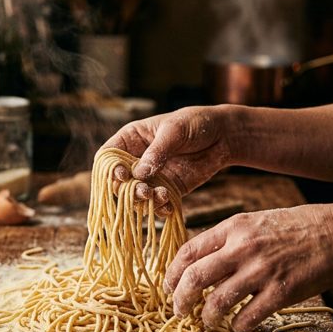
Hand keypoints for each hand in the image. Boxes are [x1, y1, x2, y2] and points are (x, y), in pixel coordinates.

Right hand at [103, 106, 232, 212]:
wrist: (223, 136)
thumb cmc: (196, 123)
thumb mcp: (175, 131)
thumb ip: (157, 151)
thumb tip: (139, 173)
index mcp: (132, 138)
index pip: (108, 155)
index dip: (109, 168)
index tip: (122, 175)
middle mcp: (137, 159)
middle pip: (118, 180)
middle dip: (126, 189)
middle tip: (143, 192)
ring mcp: (151, 176)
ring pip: (135, 195)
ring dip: (143, 201)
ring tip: (159, 196)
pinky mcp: (167, 188)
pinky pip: (156, 204)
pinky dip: (159, 208)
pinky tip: (168, 205)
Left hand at [164, 202, 332, 331]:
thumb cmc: (293, 227)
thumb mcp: (253, 222)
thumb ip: (226, 240)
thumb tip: (197, 264)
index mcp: (233, 227)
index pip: (188, 252)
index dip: (172, 274)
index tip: (168, 287)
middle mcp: (242, 248)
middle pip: (195, 278)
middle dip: (181, 300)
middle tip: (179, 311)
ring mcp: (261, 270)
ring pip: (217, 302)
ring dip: (207, 317)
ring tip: (208, 322)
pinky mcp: (281, 292)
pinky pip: (247, 317)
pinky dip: (238, 326)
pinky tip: (238, 325)